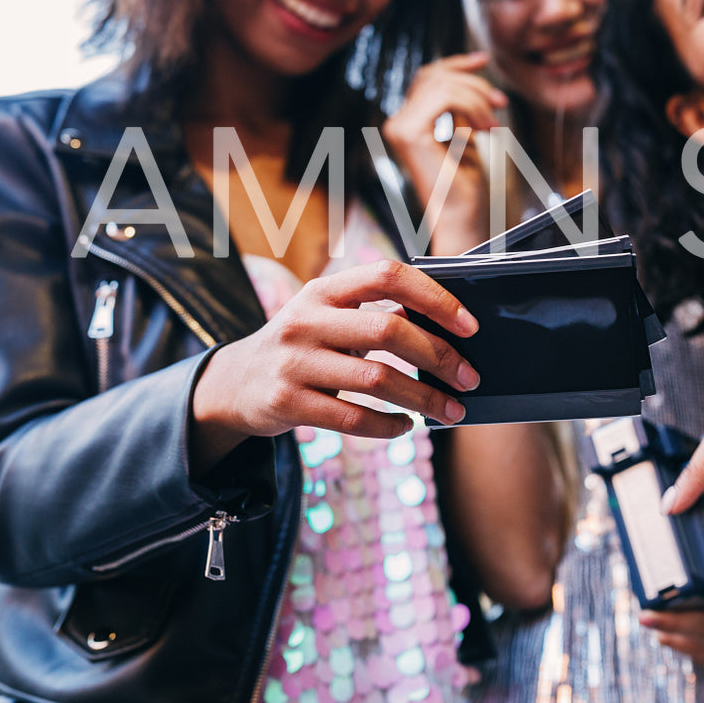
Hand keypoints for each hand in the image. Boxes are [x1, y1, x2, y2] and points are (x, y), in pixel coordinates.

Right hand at [191, 260, 479, 471]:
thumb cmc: (303, 346)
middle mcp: (306, 320)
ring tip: (451, 410)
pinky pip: (352, 418)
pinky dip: (389, 426)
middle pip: (388, 331)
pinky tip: (406, 426)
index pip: (387, 275)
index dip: (434, 297)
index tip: (469, 325)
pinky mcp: (287, 403)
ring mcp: (294, 362)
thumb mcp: (328, 316)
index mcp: (324, 290)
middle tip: (469, 377)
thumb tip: (446, 323)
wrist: (234, 385)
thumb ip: (375, 313)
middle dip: (439, 356)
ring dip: (424, 398)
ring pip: (376, 379)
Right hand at [382, 52, 507, 253]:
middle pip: (434, 75)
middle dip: (473, 82)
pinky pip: (445, 97)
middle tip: (500, 103)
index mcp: (408, 122)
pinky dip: (472, 107)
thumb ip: (459, 109)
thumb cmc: (464, 187)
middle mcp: (397, 123)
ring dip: (478, 99)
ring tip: (493, 125)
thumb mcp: (464, 135)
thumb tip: (470, 78)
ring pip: (443, 84)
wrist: (461, 218)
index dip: (457, 64)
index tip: (483, 60)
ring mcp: (399, 127)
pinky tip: (484, 129)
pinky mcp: (409, 133)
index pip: (427, 78)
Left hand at [638, 545, 703, 685]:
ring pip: (696, 654)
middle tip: (644, 616)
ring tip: (659, 625)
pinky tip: (685, 637)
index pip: (700, 626)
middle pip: (691, 642)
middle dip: (665, 629)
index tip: (645, 613)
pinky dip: (694, 648)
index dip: (671, 619)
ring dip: (677, 639)